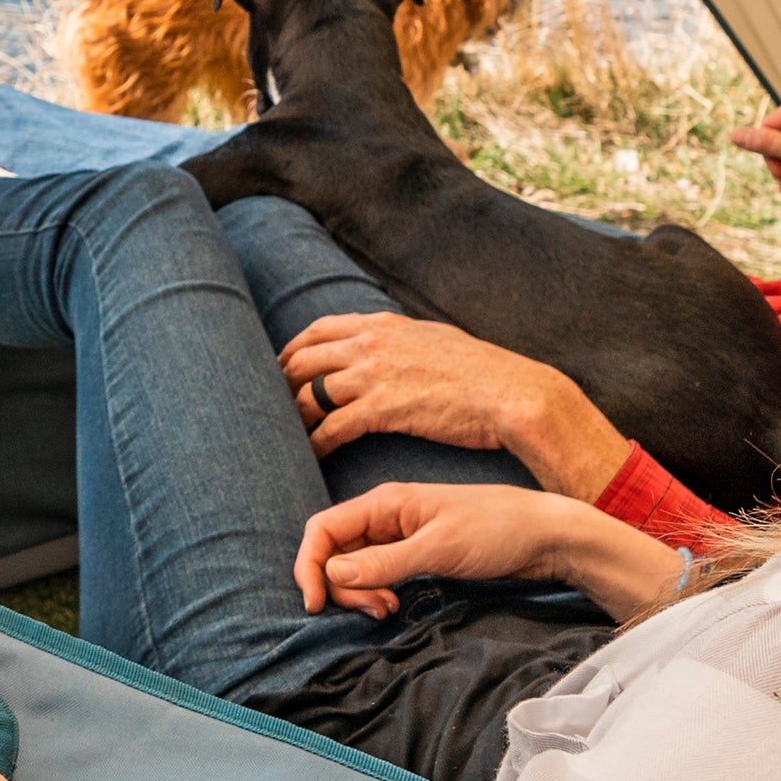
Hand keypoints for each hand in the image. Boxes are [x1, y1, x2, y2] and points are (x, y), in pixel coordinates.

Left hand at [280, 313, 630, 501]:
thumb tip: (389, 341)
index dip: (293, 350)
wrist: (511, 393)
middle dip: (280, 383)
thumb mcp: (435, 339)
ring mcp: (374, 374)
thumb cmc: (482, 372)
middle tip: (268, 406)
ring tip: (281, 437)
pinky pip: (331, 427)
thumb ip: (403, 339)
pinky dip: (314, 443)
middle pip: (303, 360)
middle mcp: (371, 343)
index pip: (318, 330)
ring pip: (311, 394)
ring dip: (292, 417)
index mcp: (383, 324)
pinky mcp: (382, 409)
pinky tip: (308, 456)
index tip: (281, 369)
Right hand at [295, 483, 685, 623]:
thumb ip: (383, 562)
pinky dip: (377, 591)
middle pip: (334, 551)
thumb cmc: (497, 531)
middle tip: (377, 610)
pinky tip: (396, 604)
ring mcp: (399, 535)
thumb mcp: (438, 549)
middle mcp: (385, 516)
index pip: (323, 528)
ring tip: (389, 609)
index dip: (309, 565)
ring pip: (354, 565)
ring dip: (360, 591)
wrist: (547, 536)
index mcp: (384, 503)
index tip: (315, 605)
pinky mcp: (415, 553)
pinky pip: (377, 573)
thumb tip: (332, 573)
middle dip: (342, 585)